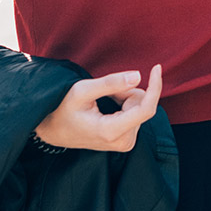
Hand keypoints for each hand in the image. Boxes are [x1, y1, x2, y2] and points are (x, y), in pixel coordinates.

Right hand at [34, 66, 162, 151]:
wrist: (54, 131)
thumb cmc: (63, 109)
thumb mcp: (82, 91)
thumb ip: (111, 83)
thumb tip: (138, 75)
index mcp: (111, 131)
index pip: (145, 109)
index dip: (154, 87)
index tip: (157, 67)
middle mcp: (122, 141)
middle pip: (140, 104)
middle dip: (126, 92)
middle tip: (104, 93)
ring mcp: (125, 143)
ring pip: (138, 107)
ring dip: (123, 99)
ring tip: (101, 103)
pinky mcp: (126, 141)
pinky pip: (135, 113)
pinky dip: (123, 105)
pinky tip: (107, 109)